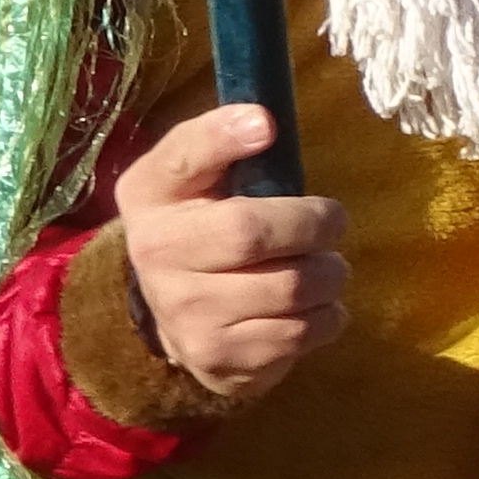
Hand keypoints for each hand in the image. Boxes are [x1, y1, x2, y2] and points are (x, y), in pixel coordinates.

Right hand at [111, 103, 344, 402]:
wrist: (171, 315)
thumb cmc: (198, 227)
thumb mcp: (192, 178)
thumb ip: (217, 141)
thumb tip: (262, 118)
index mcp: (149, 197)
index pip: (183, 159)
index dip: (223, 138)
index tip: (265, 125)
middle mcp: (156, 257)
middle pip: (254, 232)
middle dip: (315, 224)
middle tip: (329, 223)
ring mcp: (187, 315)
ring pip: (293, 287)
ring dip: (329, 273)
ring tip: (319, 266)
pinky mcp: (222, 360)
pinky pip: (305, 332)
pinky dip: (328, 315)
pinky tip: (309, 306)